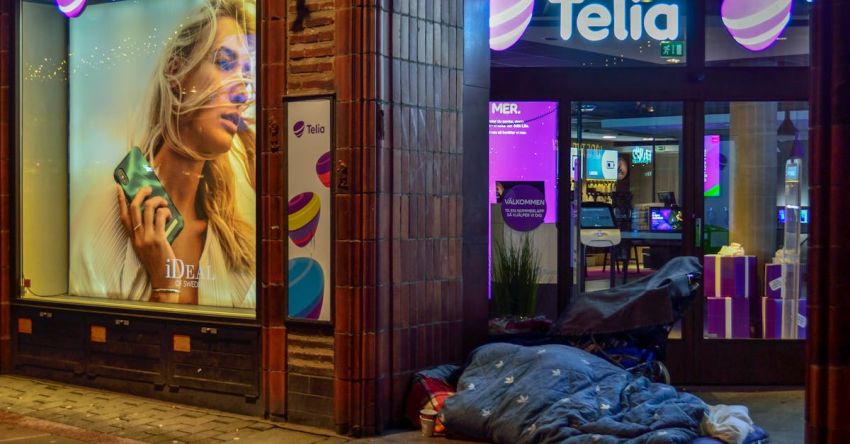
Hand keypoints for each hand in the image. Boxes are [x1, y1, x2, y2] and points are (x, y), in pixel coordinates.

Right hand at [116, 185, 179, 301]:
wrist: (162, 279)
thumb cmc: (158, 264)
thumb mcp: (147, 248)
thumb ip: (147, 234)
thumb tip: (156, 216)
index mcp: (133, 238)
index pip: (123, 216)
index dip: (120, 201)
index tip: (120, 188)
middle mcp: (137, 236)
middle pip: (133, 207)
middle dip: (141, 193)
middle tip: (149, 188)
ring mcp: (146, 237)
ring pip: (148, 208)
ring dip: (158, 200)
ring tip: (164, 203)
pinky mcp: (158, 239)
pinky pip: (160, 216)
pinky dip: (166, 212)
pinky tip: (169, 215)